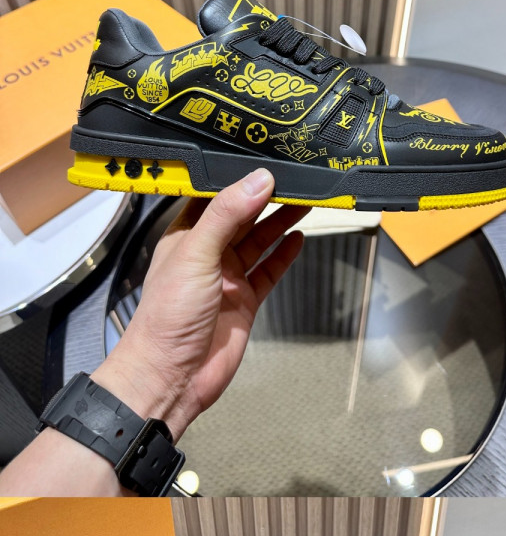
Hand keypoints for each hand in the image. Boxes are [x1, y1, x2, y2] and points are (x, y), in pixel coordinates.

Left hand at [123, 170, 300, 433]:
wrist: (172, 377)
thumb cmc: (168, 316)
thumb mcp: (196, 255)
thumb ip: (227, 216)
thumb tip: (258, 180)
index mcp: (185, 235)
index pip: (214, 195)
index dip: (237, 176)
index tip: (265, 157)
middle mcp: (207, 253)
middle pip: (241, 216)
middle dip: (266, 195)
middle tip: (296, 175)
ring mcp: (227, 278)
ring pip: (259, 240)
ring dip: (280, 220)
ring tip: (306, 198)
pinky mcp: (245, 302)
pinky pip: (268, 271)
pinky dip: (283, 255)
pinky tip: (298, 238)